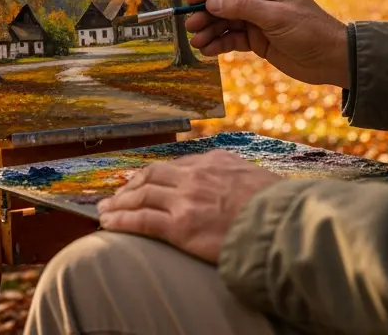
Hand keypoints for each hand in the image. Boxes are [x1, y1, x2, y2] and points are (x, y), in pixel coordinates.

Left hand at [97, 151, 282, 263]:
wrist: (283, 225)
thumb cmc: (280, 208)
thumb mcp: (259, 179)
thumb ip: (239, 178)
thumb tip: (236, 184)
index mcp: (216, 161)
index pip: (178, 165)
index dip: (157, 175)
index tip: (146, 181)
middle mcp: (196, 175)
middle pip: (153, 175)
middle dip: (131, 185)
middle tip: (117, 194)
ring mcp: (186, 199)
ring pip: (141, 196)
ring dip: (119, 203)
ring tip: (104, 210)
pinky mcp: (180, 225)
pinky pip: (141, 220)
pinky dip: (121, 221)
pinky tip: (108, 224)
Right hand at [183, 0, 350, 88]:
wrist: (332, 60)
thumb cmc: (310, 31)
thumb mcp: (276, 17)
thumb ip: (243, 7)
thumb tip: (212, 2)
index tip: (191, 2)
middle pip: (225, 3)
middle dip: (207, 14)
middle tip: (190, 26)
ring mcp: (258, 21)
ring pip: (226, 22)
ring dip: (210, 31)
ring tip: (197, 42)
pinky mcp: (258, 40)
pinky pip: (233, 39)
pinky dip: (219, 44)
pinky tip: (208, 50)